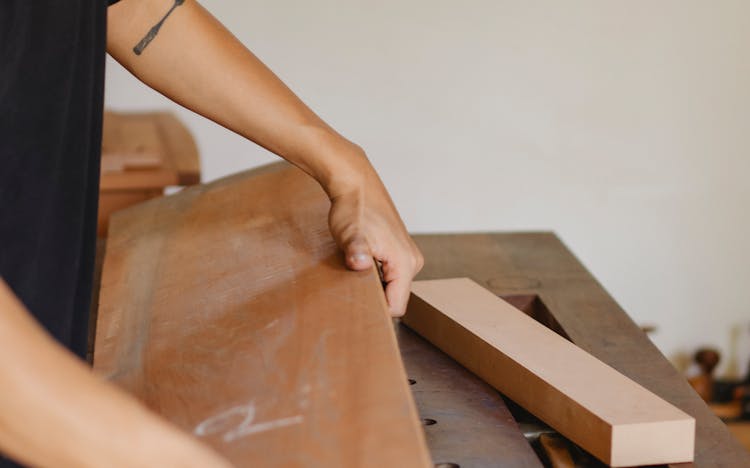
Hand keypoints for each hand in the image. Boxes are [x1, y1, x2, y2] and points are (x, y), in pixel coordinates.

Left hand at [326, 148, 422, 315]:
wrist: (356, 185)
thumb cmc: (354, 209)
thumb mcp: (350, 233)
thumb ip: (356, 251)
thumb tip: (360, 263)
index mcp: (405, 263)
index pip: (396, 307)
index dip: (376, 310)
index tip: (355, 302)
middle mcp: (412, 261)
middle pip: (395, 297)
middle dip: (374, 297)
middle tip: (351, 284)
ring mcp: (407, 255)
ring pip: (392, 285)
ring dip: (373, 284)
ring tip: (355, 270)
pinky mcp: (399, 250)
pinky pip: (390, 274)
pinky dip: (375, 274)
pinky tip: (360, 262)